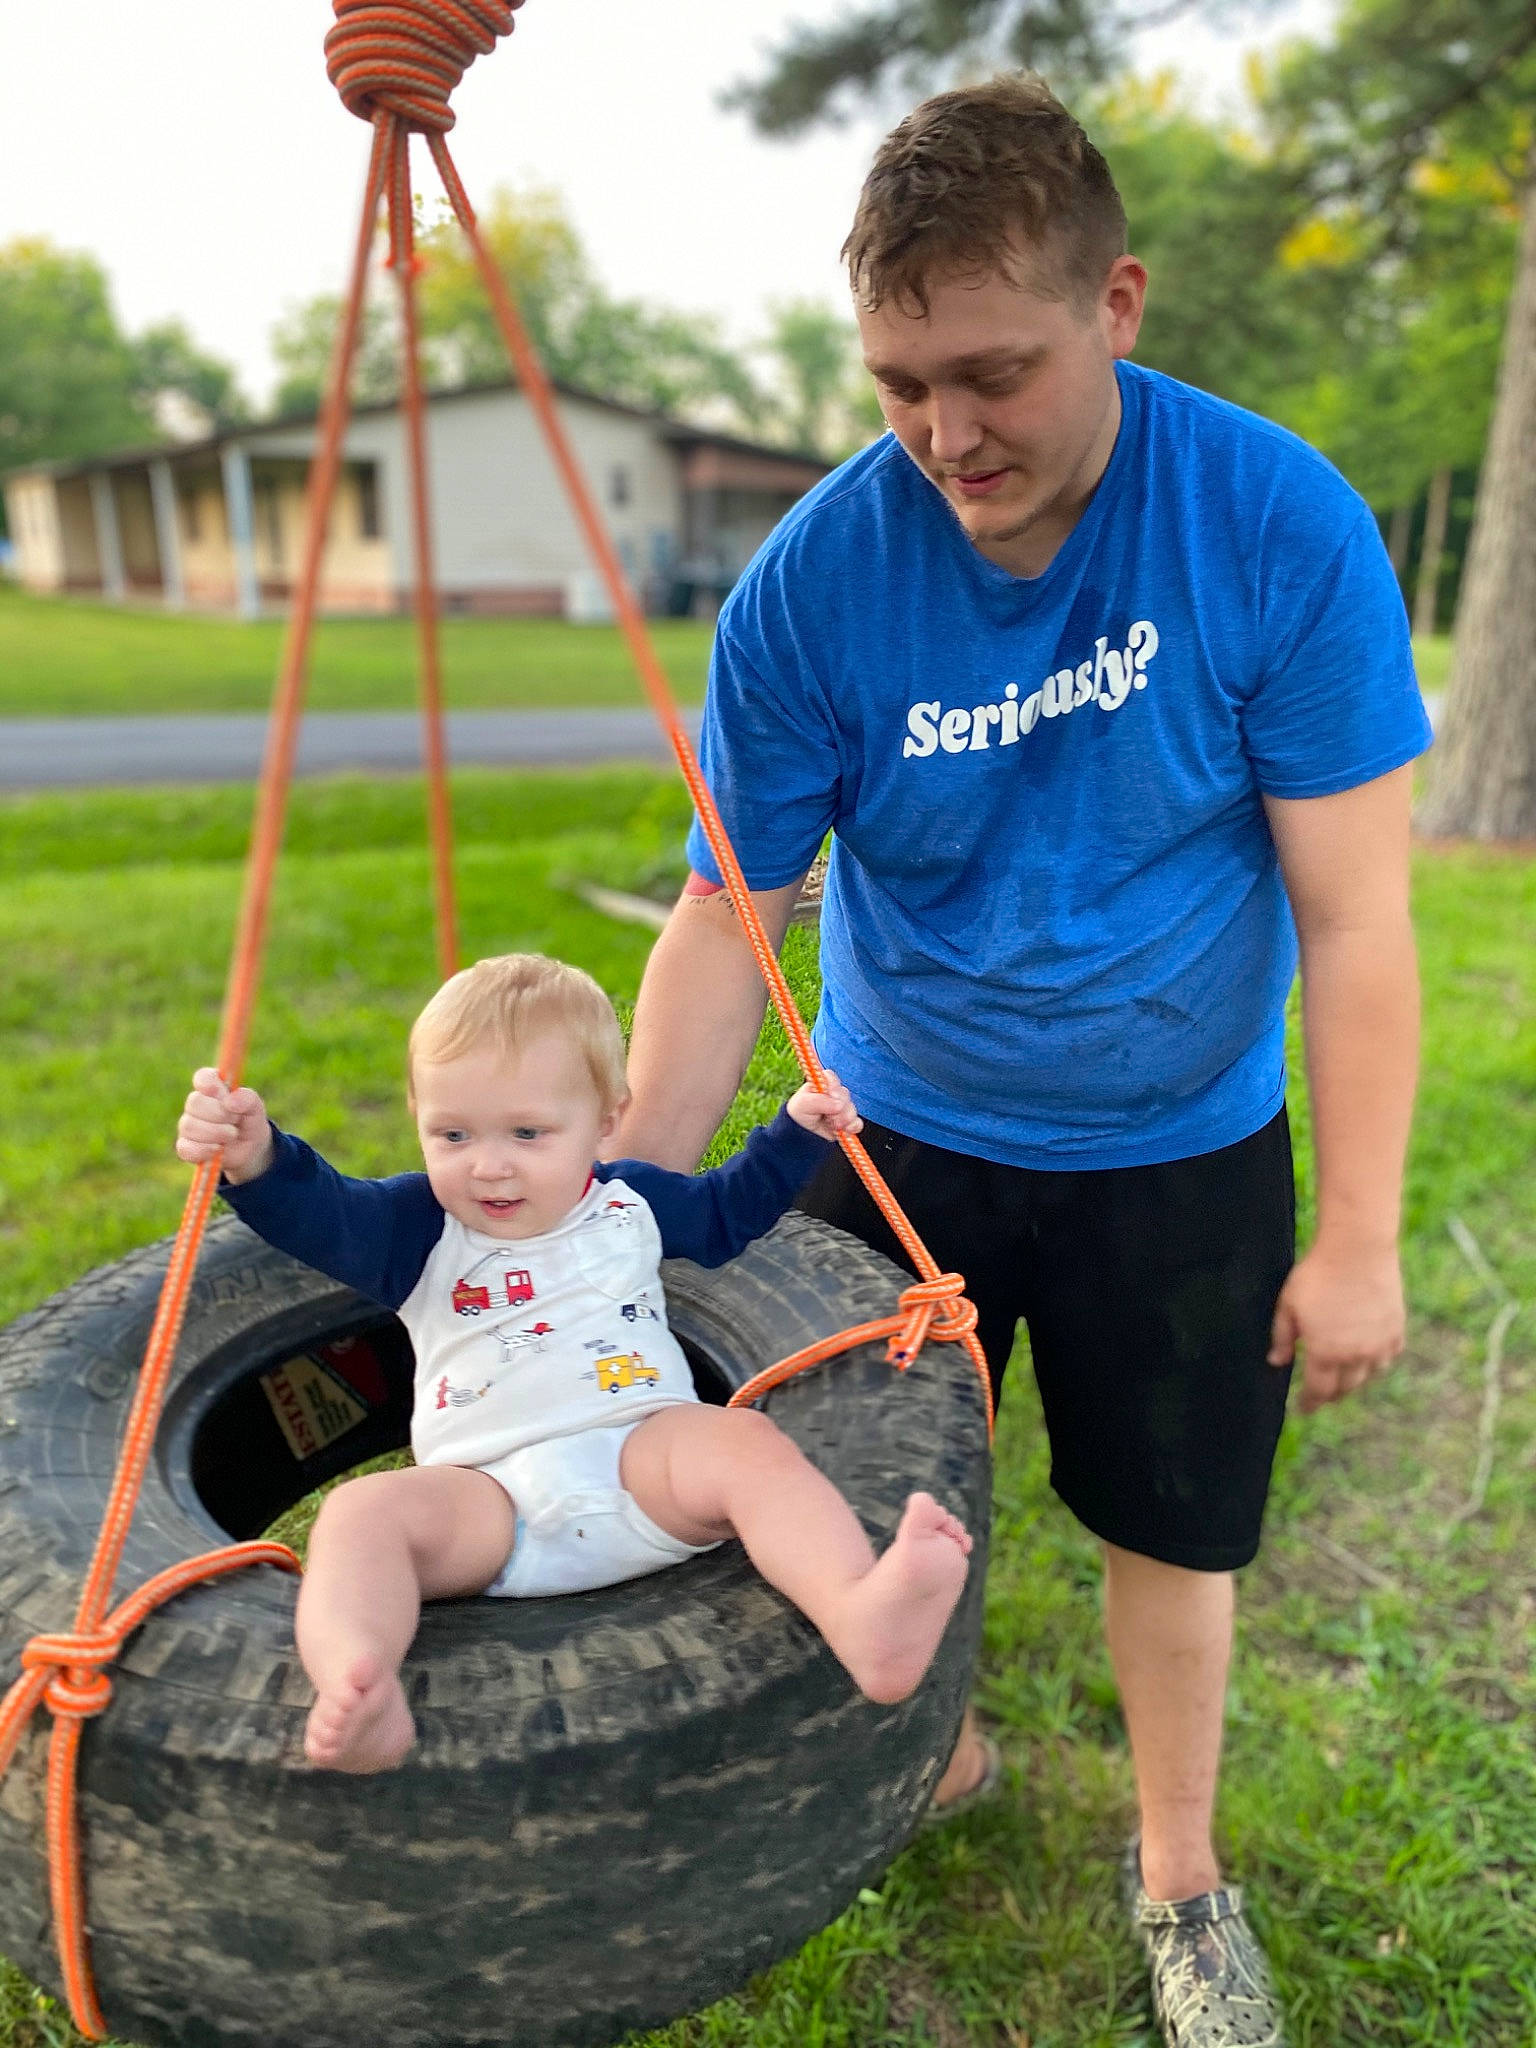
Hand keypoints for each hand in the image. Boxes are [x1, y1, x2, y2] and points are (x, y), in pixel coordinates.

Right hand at [176, 1068, 273, 1184]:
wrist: (249, 1148)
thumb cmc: (248, 1120)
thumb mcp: (255, 1108)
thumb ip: (247, 1099)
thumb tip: (230, 1101)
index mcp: (213, 1088)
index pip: (203, 1078)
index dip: (208, 1083)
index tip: (220, 1091)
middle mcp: (196, 1104)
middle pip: (194, 1102)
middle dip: (218, 1113)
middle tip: (236, 1119)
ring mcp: (189, 1125)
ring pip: (189, 1126)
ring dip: (215, 1132)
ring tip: (232, 1135)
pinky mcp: (186, 1147)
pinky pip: (185, 1148)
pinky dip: (204, 1150)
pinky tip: (218, 1149)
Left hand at [786, 1070, 862, 1141]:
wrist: (802, 1135)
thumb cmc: (799, 1114)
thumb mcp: (803, 1104)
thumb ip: (819, 1101)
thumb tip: (839, 1105)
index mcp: (821, 1084)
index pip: (831, 1078)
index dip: (834, 1087)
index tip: (833, 1096)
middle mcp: (833, 1094)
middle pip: (844, 1094)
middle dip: (839, 1108)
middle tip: (829, 1117)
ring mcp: (842, 1107)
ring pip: (852, 1109)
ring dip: (844, 1119)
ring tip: (833, 1126)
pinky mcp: (848, 1122)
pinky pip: (857, 1122)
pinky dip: (852, 1126)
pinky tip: (844, 1130)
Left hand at [1268, 1241, 1404, 1413]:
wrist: (1358, 1250)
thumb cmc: (1317, 1275)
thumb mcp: (1288, 1305)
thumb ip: (1281, 1337)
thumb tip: (1276, 1362)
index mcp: (1325, 1353)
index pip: (1318, 1391)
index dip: (1309, 1404)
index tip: (1303, 1410)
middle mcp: (1356, 1356)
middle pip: (1344, 1388)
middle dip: (1330, 1395)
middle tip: (1321, 1394)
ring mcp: (1380, 1344)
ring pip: (1369, 1375)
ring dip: (1354, 1380)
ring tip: (1344, 1376)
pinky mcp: (1397, 1329)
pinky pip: (1388, 1357)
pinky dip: (1377, 1361)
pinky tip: (1369, 1356)